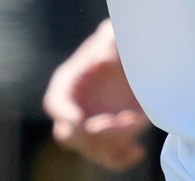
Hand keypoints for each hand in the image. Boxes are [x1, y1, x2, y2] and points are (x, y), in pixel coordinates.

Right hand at [42, 20, 149, 171]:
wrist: (138, 57)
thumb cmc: (119, 43)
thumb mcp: (113, 35)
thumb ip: (107, 40)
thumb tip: (103, 58)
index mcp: (68, 84)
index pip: (55, 105)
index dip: (64, 115)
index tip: (79, 120)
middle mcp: (76, 110)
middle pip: (70, 136)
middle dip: (91, 133)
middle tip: (115, 121)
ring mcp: (94, 127)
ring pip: (93, 150)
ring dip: (113, 143)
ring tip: (134, 121)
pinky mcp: (114, 138)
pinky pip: (111, 159)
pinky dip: (123, 160)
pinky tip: (139, 150)